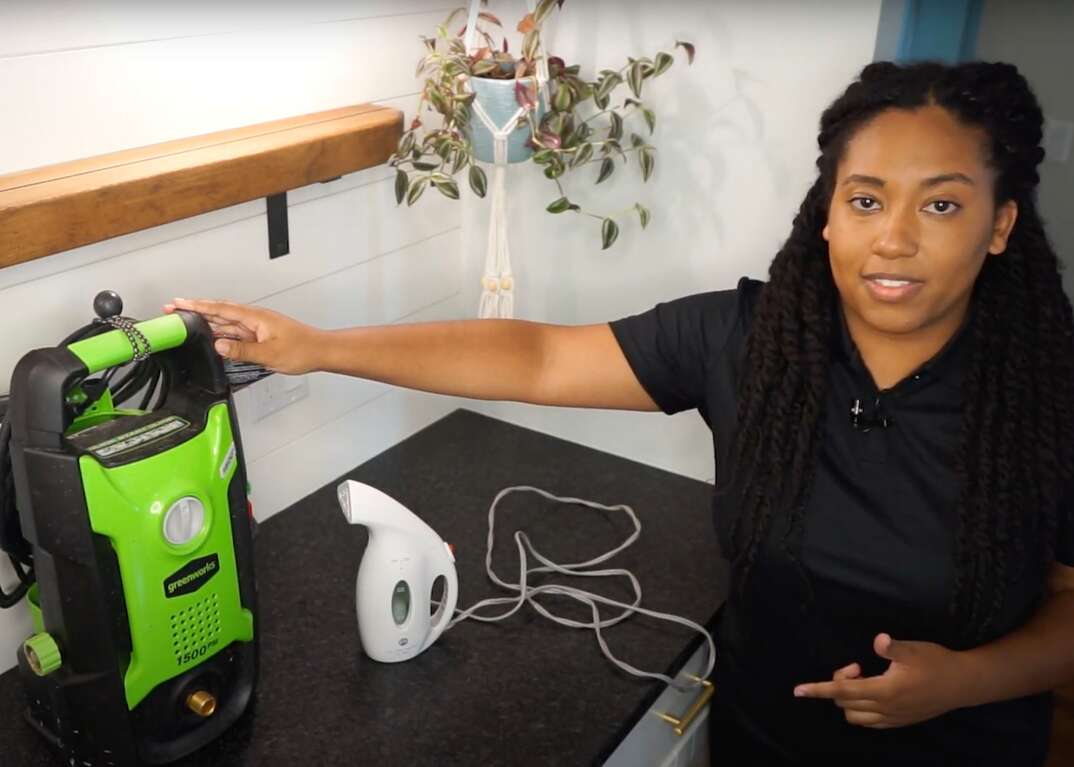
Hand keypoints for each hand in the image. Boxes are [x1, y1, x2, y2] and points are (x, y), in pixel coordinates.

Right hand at [163, 298, 321, 374]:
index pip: (221, 309)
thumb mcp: (270, 354)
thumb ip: (242, 350)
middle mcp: (254, 319)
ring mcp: (256, 327)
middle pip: (219, 312)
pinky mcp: (260, 336)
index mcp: (255, 317)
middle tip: (172, 309)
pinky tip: (210, 338)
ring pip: (226, 323)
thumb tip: (218, 345)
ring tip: (183, 321)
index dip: (198, 306)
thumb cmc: (302, 350)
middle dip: (195, 310)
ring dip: (205, 321)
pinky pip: (235, 333)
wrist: (321, 351)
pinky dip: (220, 333)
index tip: (178, 303)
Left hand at [792, 633, 968, 728]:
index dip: (818, 689)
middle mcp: (886, 709)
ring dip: (848, 699)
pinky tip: (869, 693)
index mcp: (885, 690)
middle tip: (854, 666)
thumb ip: (893, 648)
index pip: (842, 690)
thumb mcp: (914, 650)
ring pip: (855, 716)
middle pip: (845, 703)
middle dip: (838, 684)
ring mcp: (893, 718)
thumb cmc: (937, 663)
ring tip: (862, 679)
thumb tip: (878, 640)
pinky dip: (860, 710)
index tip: (798, 690)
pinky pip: (870, 723)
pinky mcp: (900, 722)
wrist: (963, 684)